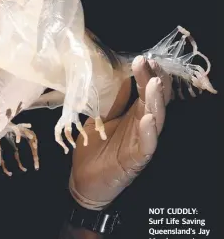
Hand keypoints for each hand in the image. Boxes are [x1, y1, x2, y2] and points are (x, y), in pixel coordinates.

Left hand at [69, 56, 172, 209]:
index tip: (142, 58)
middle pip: (154, 99)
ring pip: (155, 118)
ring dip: (155, 101)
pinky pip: (147, 145)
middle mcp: (142, 125)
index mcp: (134, 114)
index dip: (145, 74)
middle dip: (153, 80)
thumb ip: (111, 102)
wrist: (83, 180)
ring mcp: (141, 142)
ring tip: (154, 83)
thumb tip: (116, 76)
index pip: (145, 90)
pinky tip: (147, 119)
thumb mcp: (99, 120)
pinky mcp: (136, 159)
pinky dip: (148, 132)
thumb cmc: (93, 149)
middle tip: (150, 62)